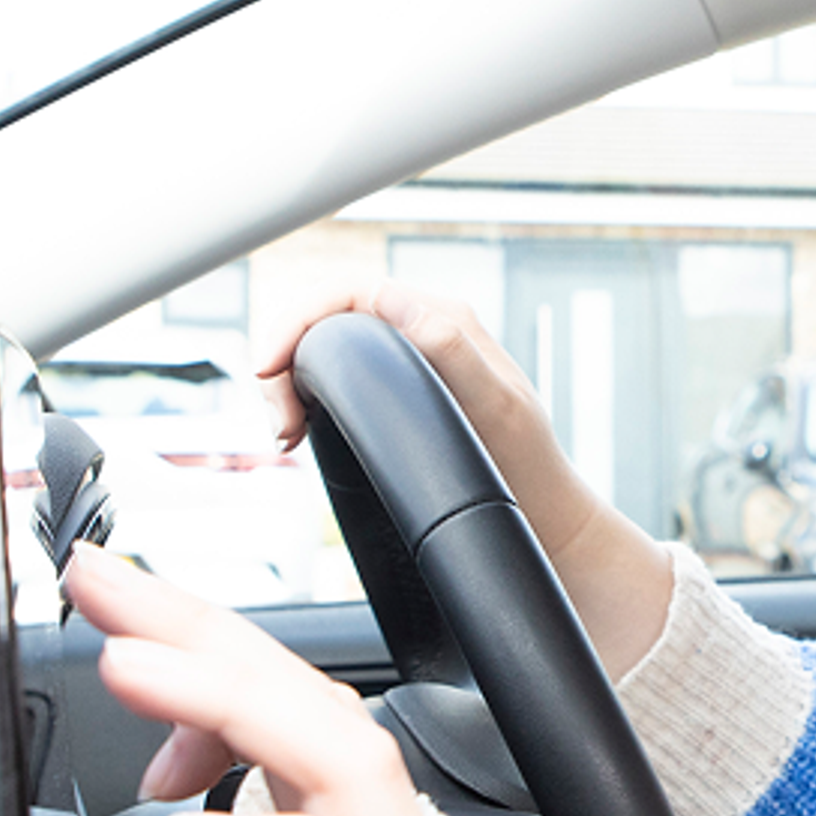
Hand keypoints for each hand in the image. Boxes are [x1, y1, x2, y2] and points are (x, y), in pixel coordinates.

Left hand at [67, 544, 463, 815]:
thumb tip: (166, 766)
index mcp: (339, 803)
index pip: (267, 683)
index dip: (188, 622)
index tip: (101, 581)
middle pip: (301, 692)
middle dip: (198, 628)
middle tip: (102, 588)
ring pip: (338, 758)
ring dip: (231, 703)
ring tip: (132, 670)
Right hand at [254, 280, 677, 673]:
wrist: (547, 523)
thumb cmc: (528, 472)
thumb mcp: (494, 408)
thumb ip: (449, 349)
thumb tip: (395, 303)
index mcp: (443, 320)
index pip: (348, 293)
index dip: (297, 322)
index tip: (268, 369)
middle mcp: (426, 331)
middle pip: (327, 317)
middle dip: (285, 357)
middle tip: (278, 422)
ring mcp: (412, 363)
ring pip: (327, 348)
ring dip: (292, 381)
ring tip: (287, 432)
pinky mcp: (402, 395)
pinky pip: (341, 376)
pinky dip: (309, 398)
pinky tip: (303, 433)